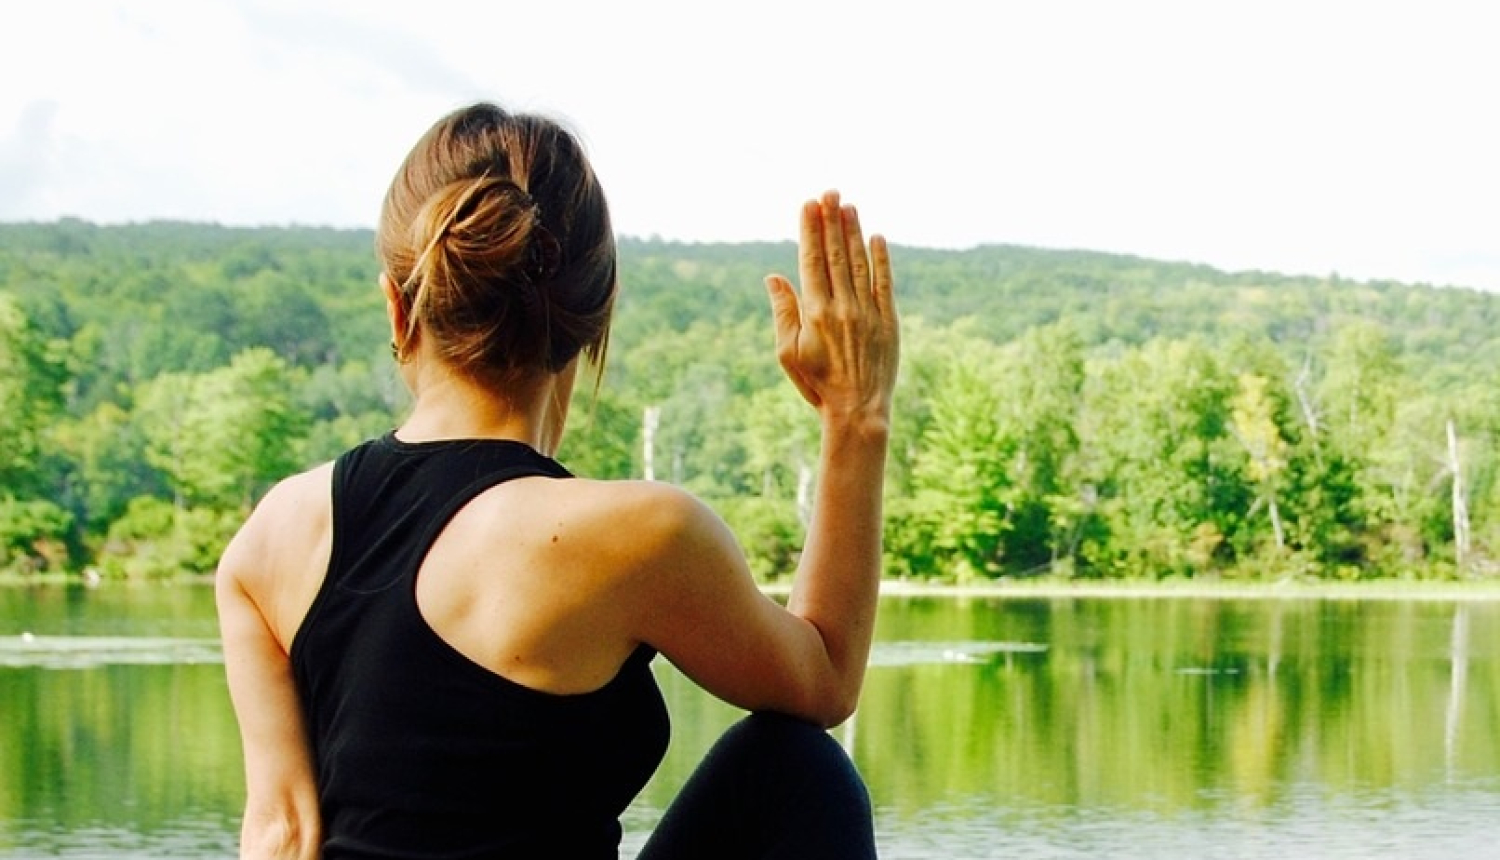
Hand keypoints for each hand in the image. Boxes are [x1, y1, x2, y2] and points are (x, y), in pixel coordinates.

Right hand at [764, 191, 898, 426]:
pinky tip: (877, 237)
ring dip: (854, 232)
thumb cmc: (817, 384)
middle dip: (831, 220)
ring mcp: (868, 312)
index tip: (808, 205)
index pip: (811, 261)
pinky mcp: (889, 321)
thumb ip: (782, 312)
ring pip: (860, 263)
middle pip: (836, 254)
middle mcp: (842, 307)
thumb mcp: (788, 353)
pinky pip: (885, 283)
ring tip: (849, 206)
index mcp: (814, 313)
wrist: (857, 411)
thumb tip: (773, 277)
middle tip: (829, 191)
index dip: (810, 231)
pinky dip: (881, 259)